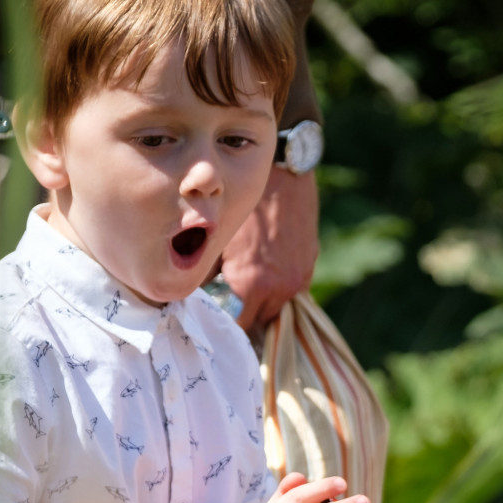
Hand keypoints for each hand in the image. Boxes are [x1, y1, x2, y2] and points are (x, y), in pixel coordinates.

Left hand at [220, 166, 318, 330]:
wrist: (283, 178)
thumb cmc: (245, 204)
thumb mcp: (219, 237)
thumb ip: (206, 268)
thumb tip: (192, 284)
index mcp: (253, 285)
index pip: (240, 324)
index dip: (227, 322)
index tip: (215, 317)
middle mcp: (280, 289)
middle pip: (262, 319)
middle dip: (246, 314)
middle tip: (228, 305)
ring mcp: (299, 278)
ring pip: (279, 305)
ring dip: (264, 301)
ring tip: (246, 290)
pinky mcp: (310, 264)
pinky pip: (292, 287)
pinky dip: (278, 285)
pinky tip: (265, 269)